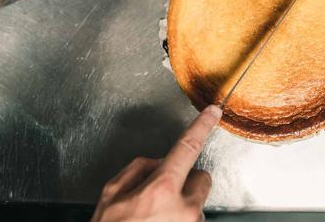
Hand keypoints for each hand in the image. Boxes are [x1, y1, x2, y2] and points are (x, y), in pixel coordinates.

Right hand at [91, 105, 222, 221]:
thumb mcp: (111, 194)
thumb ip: (138, 169)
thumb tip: (159, 163)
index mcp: (162, 190)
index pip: (188, 148)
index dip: (201, 126)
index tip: (213, 112)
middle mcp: (185, 209)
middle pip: (201, 178)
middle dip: (186, 182)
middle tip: (161, 197)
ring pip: (196, 204)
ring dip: (182, 208)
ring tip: (155, 220)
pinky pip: (193, 221)